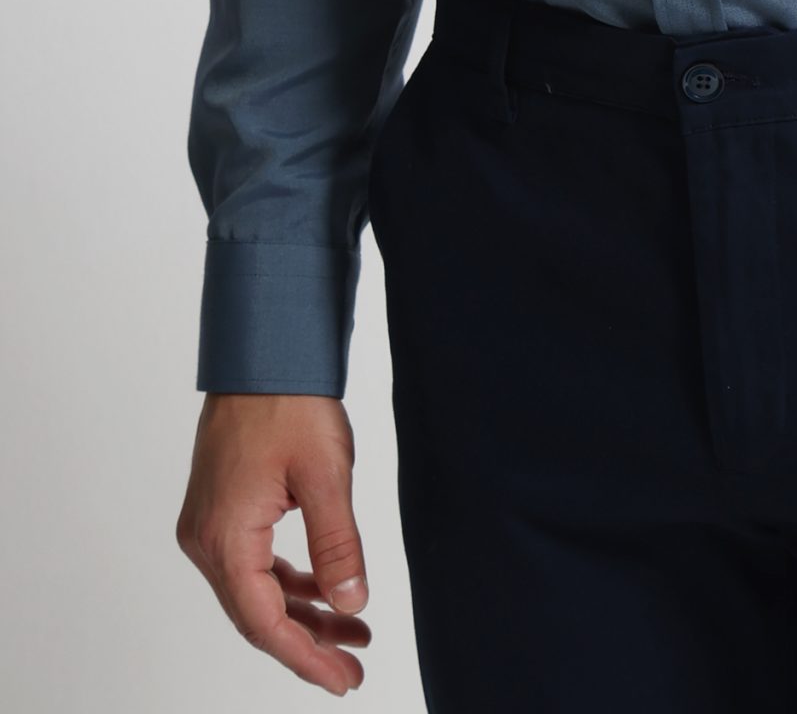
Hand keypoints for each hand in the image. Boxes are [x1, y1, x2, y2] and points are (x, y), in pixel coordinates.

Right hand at [177, 393, 373, 694]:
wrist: (264, 351)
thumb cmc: (290, 404)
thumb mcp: (326, 475)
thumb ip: (338, 546)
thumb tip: (352, 605)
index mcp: (225, 540)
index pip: (265, 623)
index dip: (306, 658)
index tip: (344, 680)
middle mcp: (205, 541)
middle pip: (257, 614)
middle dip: (308, 644)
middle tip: (354, 668)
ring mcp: (209, 526)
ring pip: (256, 592)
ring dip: (303, 614)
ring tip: (354, 633)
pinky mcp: (221, 511)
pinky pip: (254, 564)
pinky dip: (290, 583)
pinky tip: (325, 593)